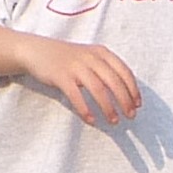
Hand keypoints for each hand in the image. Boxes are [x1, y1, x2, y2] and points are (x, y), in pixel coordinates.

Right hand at [16, 34, 140, 126]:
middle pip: (115, 82)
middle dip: (125, 101)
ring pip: (99, 90)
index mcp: (102, 52)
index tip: (137, 105)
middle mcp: (91, 57)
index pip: (125, 72)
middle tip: (130, 117)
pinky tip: (91, 120)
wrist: (35, 50)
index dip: (133, 90)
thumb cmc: (67, 57)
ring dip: (109, 108)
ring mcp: (76, 66)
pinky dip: (86, 110)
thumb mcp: (90, 56)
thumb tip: (126, 93)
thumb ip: (106, 69)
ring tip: (114, 121)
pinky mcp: (61, 76)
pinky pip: (77, 96)